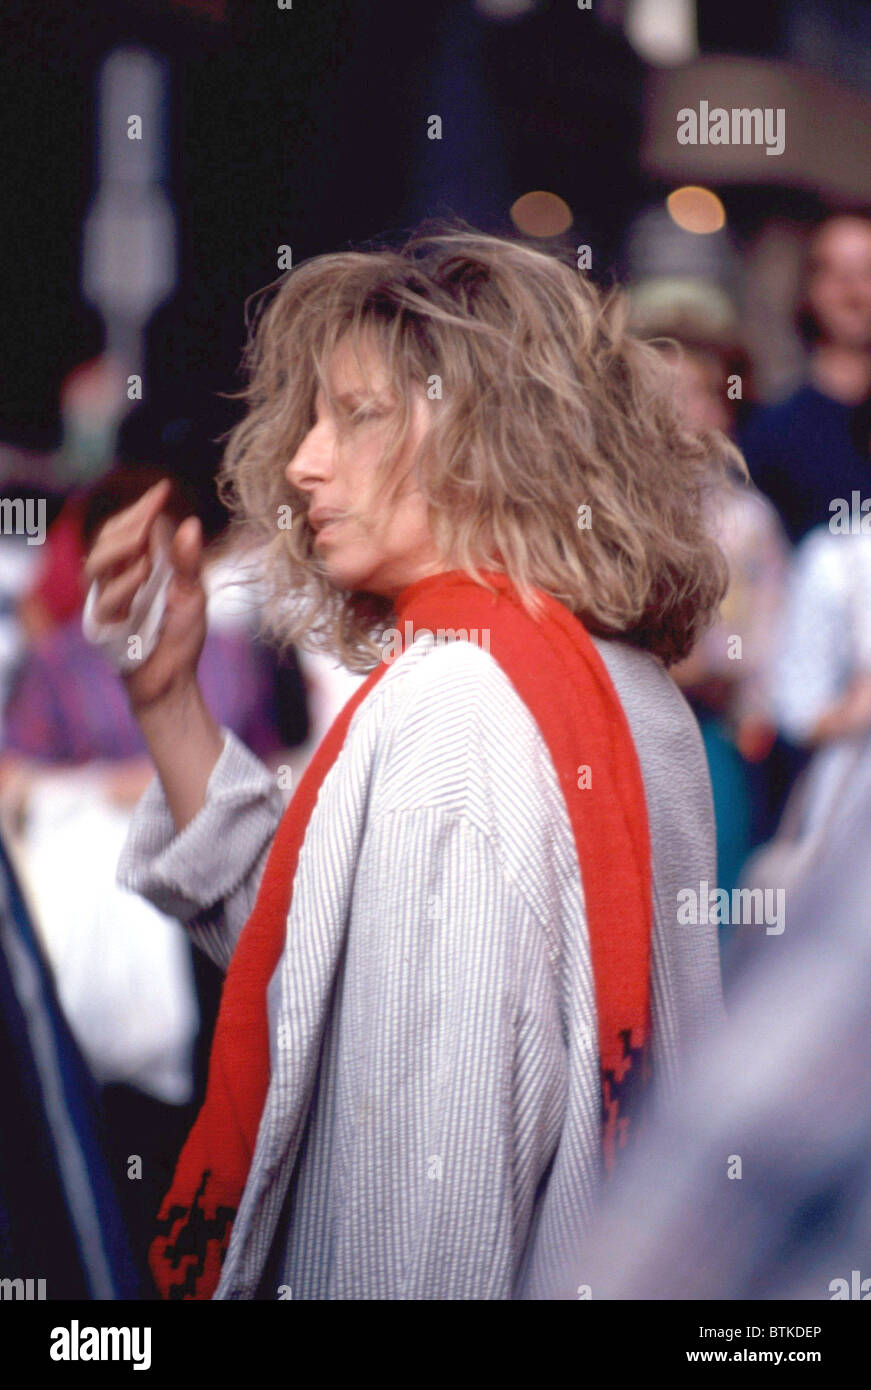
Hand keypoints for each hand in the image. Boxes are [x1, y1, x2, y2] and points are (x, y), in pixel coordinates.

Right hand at [84, 480, 207, 713]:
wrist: (174, 680)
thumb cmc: (182, 635)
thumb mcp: (193, 594)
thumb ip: (188, 562)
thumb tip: (190, 523)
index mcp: (138, 565)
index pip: (130, 527)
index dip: (142, 507)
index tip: (163, 489)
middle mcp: (118, 578)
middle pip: (108, 538)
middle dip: (129, 522)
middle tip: (151, 514)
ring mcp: (107, 600)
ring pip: (96, 563)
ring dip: (120, 549)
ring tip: (145, 544)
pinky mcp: (103, 624)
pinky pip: (103, 599)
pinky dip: (123, 585)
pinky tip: (142, 575)